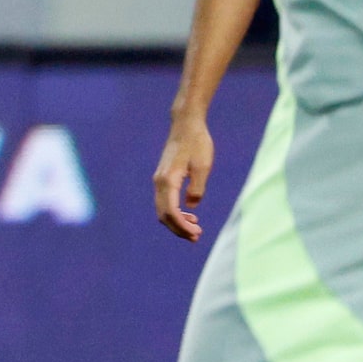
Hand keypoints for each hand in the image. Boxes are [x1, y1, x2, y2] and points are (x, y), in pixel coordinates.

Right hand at [153, 110, 214, 241]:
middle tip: (197, 237)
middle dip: (178, 229)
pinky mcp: (163, 177)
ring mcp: (159, 180)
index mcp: (168, 181)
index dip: (182, 227)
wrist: (186, 124)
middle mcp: (159, 182)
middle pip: (163, 214)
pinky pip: (164, 201)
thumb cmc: (197, 143)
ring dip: (176, 222)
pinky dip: (174, 212)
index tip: (197, 234)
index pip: (171, 212)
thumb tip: (192, 206)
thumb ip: (197, 188)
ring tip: (194, 229)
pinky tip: (189, 214)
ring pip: (162, 209)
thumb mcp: (203, 166)